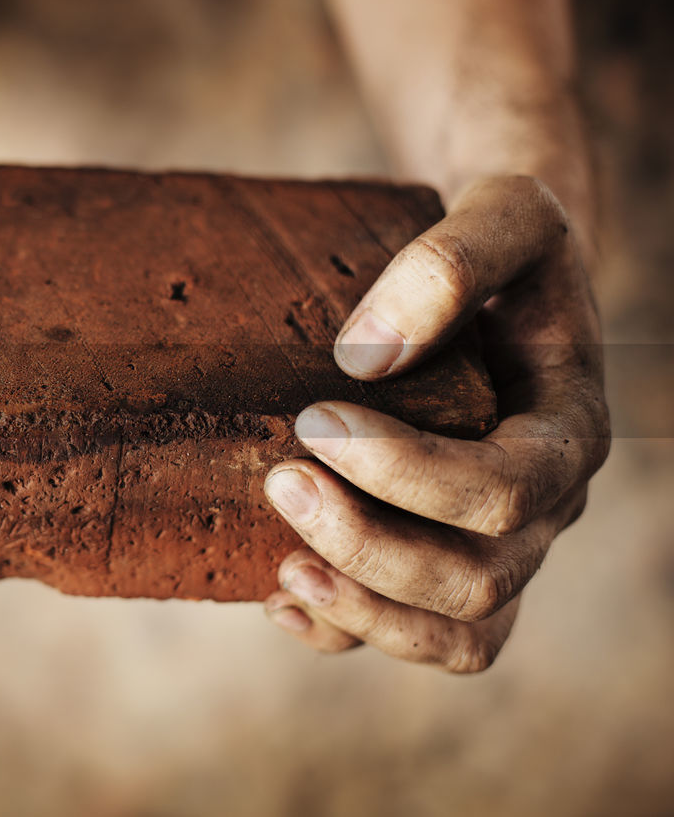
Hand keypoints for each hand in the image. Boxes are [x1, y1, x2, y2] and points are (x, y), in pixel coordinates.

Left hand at [262, 175, 609, 672]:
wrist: (507, 279)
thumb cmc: (504, 246)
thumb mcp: (501, 212)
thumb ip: (450, 264)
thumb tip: (363, 356)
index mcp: (569, 431)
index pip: (503, 489)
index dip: (405, 472)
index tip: (312, 418)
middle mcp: (547, 506)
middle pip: (479, 577)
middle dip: (369, 545)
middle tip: (279, 481)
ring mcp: (506, 544)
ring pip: (460, 632)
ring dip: (364, 612)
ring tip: (280, 569)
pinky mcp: (455, 559)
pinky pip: (424, 635)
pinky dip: (351, 632)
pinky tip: (277, 599)